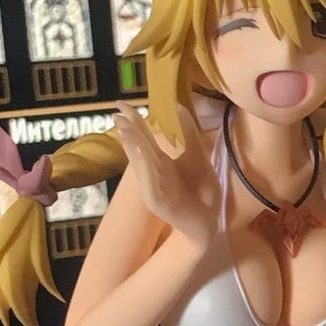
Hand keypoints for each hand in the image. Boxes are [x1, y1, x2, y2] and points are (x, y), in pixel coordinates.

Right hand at [112, 102, 219, 246]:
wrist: (209, 221)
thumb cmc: (201, 191)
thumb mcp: (198, 157)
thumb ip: (189, 134)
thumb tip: (178, 106)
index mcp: (161, 160)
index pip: (144, 136)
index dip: (134, 120)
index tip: (122, 104)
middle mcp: (153, 171)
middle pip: (138, 147)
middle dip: (128, 130)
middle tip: (117, 112)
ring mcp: (154, 186)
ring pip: (141, 162)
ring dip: (132, 145)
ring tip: (123, 127)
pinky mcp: (158, 201)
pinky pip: (150, 182)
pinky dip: (145, 167)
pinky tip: (141, 153)